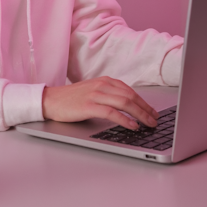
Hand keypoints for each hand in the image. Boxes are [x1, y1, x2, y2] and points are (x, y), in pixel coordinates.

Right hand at [42, 77, 158, 129]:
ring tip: (148, 124)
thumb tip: (128, 106)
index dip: (144, 102)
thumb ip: (109, 94)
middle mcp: (102, 85)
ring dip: (140, 115)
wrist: (51, 100)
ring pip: (124, 103)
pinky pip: (112, 112)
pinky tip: (132, 125)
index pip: (130, 91)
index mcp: (104, 80)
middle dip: (146, 109)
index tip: (153, 112)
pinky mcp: (89, 106)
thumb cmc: (72, 98)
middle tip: (155, 120)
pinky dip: (125, 119)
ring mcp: (95, 95)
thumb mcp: (93, 91)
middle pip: (130, 96)